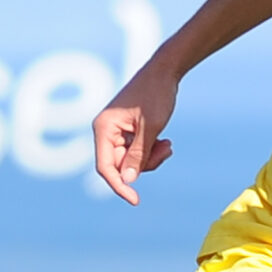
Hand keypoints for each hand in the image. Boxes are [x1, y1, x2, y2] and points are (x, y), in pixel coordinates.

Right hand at [92, 68, 179, 204]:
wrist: (165, 72)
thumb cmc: (156, 94)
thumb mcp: (150, 128)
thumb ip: (138, 155)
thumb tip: (127, 181)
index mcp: (103, 129)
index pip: (106, 167)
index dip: (119, 186)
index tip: (135, 200)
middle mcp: (105, 132)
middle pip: (120, 166)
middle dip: (144, 164)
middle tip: (166, 151)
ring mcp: (116, 132)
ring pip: (131, 161)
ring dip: (151, 158)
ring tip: (167, 144)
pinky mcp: (127, 132)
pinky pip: (136, 152)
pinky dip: (151, 151)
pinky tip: (165, 141)